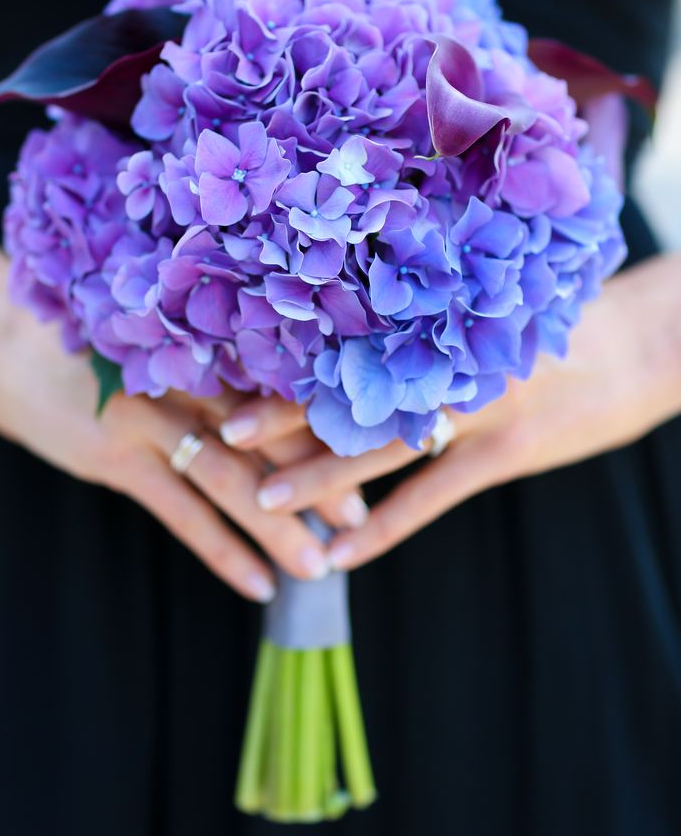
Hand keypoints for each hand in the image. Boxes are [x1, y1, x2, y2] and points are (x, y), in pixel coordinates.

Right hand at [0, 220, 363, 600]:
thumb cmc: (86, 338)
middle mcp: (186, 376)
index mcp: (203, 344)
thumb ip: (205, 361)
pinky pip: (181, 512)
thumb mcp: (153, 338)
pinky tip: (255, 584)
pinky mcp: (115, 454)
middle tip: (360, 519)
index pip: (280, 387)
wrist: (0, 337)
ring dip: (279, 526)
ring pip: (232, 479)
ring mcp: (151, 416)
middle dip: (319, 480)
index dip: (325, 424)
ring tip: (319, 566)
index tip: (367, 452)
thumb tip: (267, 398)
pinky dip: (222, 551)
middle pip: (269, 435)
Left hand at [219, 252, 680, 569]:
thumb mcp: (495, 304)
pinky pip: (432, 496)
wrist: (649, 343)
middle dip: (282, 414)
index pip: (347, 336)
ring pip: (380, 445)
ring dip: (319, 477)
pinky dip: (386, 526)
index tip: (233, 362)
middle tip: (220, 433)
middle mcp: (447, 357)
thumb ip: (435, 319)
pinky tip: (345, 553)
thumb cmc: (567, 318)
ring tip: (262, 503)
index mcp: (440, 315)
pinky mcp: (508, 452)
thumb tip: (369, 325)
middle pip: (348, 389)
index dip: (290, 354)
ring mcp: (477, 404)